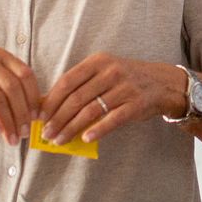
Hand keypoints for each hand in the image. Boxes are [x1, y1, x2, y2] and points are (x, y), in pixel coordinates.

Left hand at [39, 54, 185, 144]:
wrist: (162, 83)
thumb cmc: (125, 80)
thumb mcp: (104, 73)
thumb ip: (80, 85)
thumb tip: (48, 106)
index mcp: (98, 61)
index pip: (67, 82)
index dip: (50, 101)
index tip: (39, 117)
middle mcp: (111, 72)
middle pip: (76, 98)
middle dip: (57, 119)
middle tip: (46, 134)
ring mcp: (125, 88)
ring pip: (90, 111)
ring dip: (71, 128)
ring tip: (59, 140)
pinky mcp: (136, 104)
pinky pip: (112, 119)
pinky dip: (97, 130)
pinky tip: (85, 139)